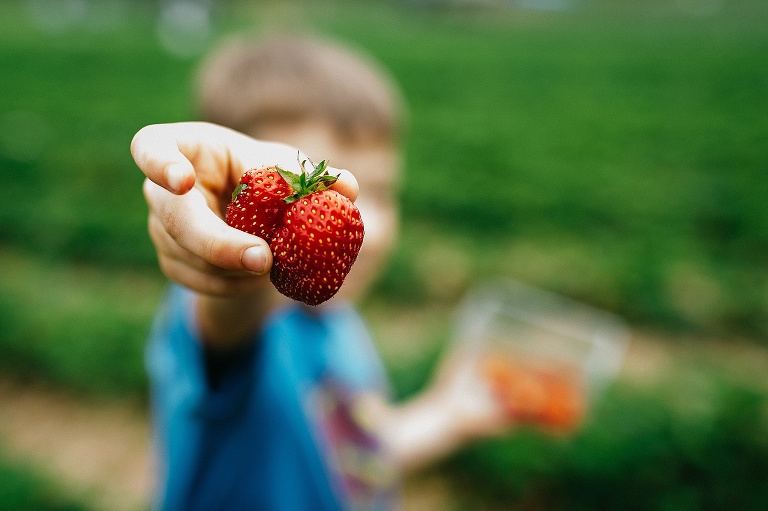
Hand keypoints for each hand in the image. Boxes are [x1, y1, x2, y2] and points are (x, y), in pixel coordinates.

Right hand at [131, 122, 358, 296]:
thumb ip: (314, 178)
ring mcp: (162, 228)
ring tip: (278, 263)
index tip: (182, 181)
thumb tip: (348, 188)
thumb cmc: (268, 176)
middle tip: (264, 260)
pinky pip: (198, 282)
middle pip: (174, 220)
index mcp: (186, 148)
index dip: (159, 163)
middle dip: (218, 244)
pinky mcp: (173, 260)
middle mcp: (163, 189)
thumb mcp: (289, 170)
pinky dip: (234, 285)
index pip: (150, 148)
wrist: (255, 216)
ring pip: (188, 258)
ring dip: (235, 268)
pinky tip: (263, 278)